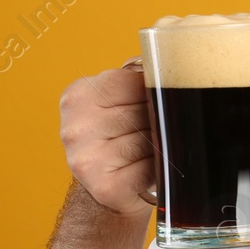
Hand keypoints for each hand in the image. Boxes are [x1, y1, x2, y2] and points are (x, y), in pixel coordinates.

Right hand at [59, 58, 156, 217]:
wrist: (109, 189)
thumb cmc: (121, 137)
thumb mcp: (118, 101)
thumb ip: (137, 79)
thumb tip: (173, 59)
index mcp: (77, 96)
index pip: (131, 82)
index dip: (154, 91)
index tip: (158, 101)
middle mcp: (76, 128)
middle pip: (141, 112)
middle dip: (159, 119)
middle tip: (158, 128)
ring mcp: (87, 159)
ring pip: (149, 140)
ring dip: (161, 144)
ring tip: (154, 148)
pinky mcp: (106, 187)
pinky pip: (151, 168)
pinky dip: (159, 169)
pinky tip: (151, 169)